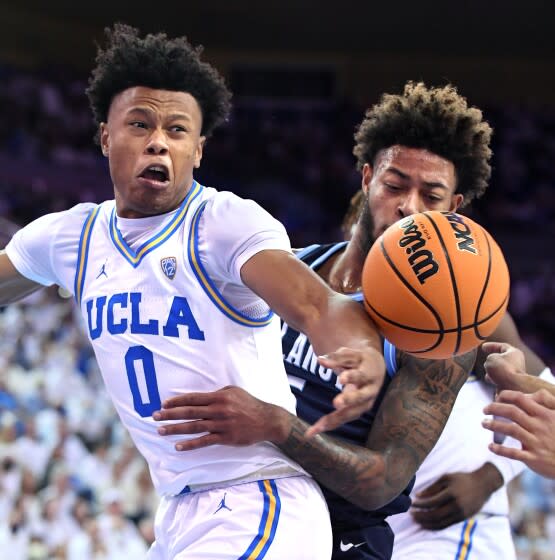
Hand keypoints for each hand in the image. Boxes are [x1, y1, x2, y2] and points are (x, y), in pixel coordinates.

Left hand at [152, 386, 290, 450]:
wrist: (267, 420)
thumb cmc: (249, 404)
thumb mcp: (234, 391)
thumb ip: (217, 393)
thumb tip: (201, 397)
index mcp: (219, 397)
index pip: (193, 398)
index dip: (177, 401)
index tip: (163, 403)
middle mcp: (218, 409)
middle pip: (189, 412)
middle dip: (170, 414)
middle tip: (154, 416)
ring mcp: (221, 424)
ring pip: (194, 427)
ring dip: (175, 429)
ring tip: (160, 431)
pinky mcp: (226, 438)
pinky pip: (205, 441)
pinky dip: (190, 444)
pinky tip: (178, 446)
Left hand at [305, 346, 384, 437]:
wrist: (375, 368)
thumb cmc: (358, 360)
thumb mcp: (350, 354)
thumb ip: (336, 358)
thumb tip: (320, 360)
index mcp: (370, 372)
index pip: (361, 375)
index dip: (352, 377)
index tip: (341, 378)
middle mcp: (370, 390)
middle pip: (361, 397)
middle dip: (349, 400)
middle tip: (336, 403)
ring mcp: (365, 403)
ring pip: (351, 413)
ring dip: (336, 419)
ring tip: (319, 426)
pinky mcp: (357, 412)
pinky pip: (343, 419)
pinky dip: (330, 425)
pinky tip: (315, 430)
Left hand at [410, 465, 501, 529]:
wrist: (482, 485)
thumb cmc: (462, 479)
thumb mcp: (446, 478)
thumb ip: (433, 487)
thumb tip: (418, 495)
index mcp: (451, 493)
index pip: (432, 502)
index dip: (420, 504)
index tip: (412, 503)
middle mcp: (456, 506)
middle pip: (435, 515)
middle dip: (422, 516)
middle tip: (412, 514)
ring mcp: (461, 514)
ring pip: (441, 523)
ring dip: (427, 523)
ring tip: (418, 521)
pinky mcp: (463, 519)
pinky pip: (447, 525)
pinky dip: (436, 526)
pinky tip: (428, 524)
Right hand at [481, 342, 525, 389]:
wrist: (512, 387)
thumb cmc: (503, 370)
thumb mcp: (491, 358)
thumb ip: (489, 358)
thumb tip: (490, 365)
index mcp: (514, 353)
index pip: (502, 346)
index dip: (492, 346)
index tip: (483, 347)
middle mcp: (517, 363)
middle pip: (502, 359)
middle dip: (492, 361)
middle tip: (485, 362)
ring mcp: (516, 374)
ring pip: (501, 370)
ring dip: (492, 372)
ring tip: (487, 375)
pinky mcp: (513, 384)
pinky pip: (501, 379)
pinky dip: (495, 380)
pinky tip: (491, 382)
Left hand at [483, 389, 554, 478]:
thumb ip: (548, 403)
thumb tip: (534, 394)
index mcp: (545, 415)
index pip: (521, 399)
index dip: (506, 396)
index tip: (497, 397)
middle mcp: (540, 427)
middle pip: (512, 412)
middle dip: (495, 408)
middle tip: (484, 409)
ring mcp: (537, 443)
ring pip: (511, 430)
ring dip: (494, 425)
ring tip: (484, 423)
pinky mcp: (535, 459)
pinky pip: (514, 453)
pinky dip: (500, 450)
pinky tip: (490, 447)